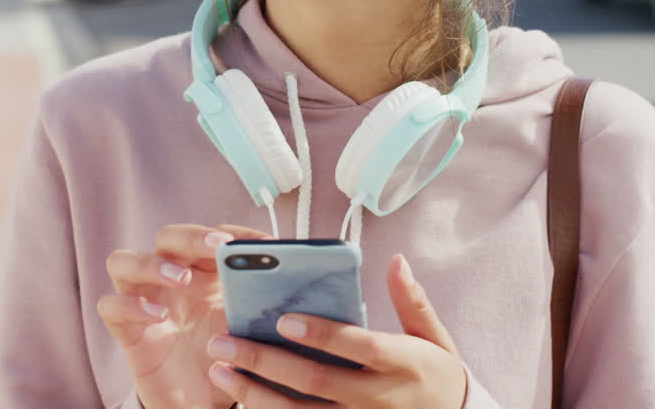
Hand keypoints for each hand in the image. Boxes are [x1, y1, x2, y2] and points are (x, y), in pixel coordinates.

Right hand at [98, 223, 271, 408]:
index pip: (214, 235)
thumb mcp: (250, 332)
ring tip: (181, 278)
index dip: (238, 233)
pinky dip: (130, 305)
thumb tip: (299, 279)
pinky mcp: (125, 329)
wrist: (202, 401)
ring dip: (152, 263)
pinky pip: (111, 306)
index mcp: (206, 272)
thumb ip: (264, 304)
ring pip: (123, 261)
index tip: (267, 244)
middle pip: (168, 236)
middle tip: (219, 247)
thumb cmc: (226, 359)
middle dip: (193, 236)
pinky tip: (157, 316)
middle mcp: (171, 279)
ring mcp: (143, 299)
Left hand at [203, 254, 467, 408]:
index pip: (358, 346)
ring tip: (219, 369)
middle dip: (265, 361)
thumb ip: (412, 301)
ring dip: (255, 392)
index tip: (283, 320)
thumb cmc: (435, 376)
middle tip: (222, 342)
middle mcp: (377, 397)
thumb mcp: (434, 338)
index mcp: (400, 363)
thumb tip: (396, 260)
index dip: (322, 335)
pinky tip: (240, 397)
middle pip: (316, 381)